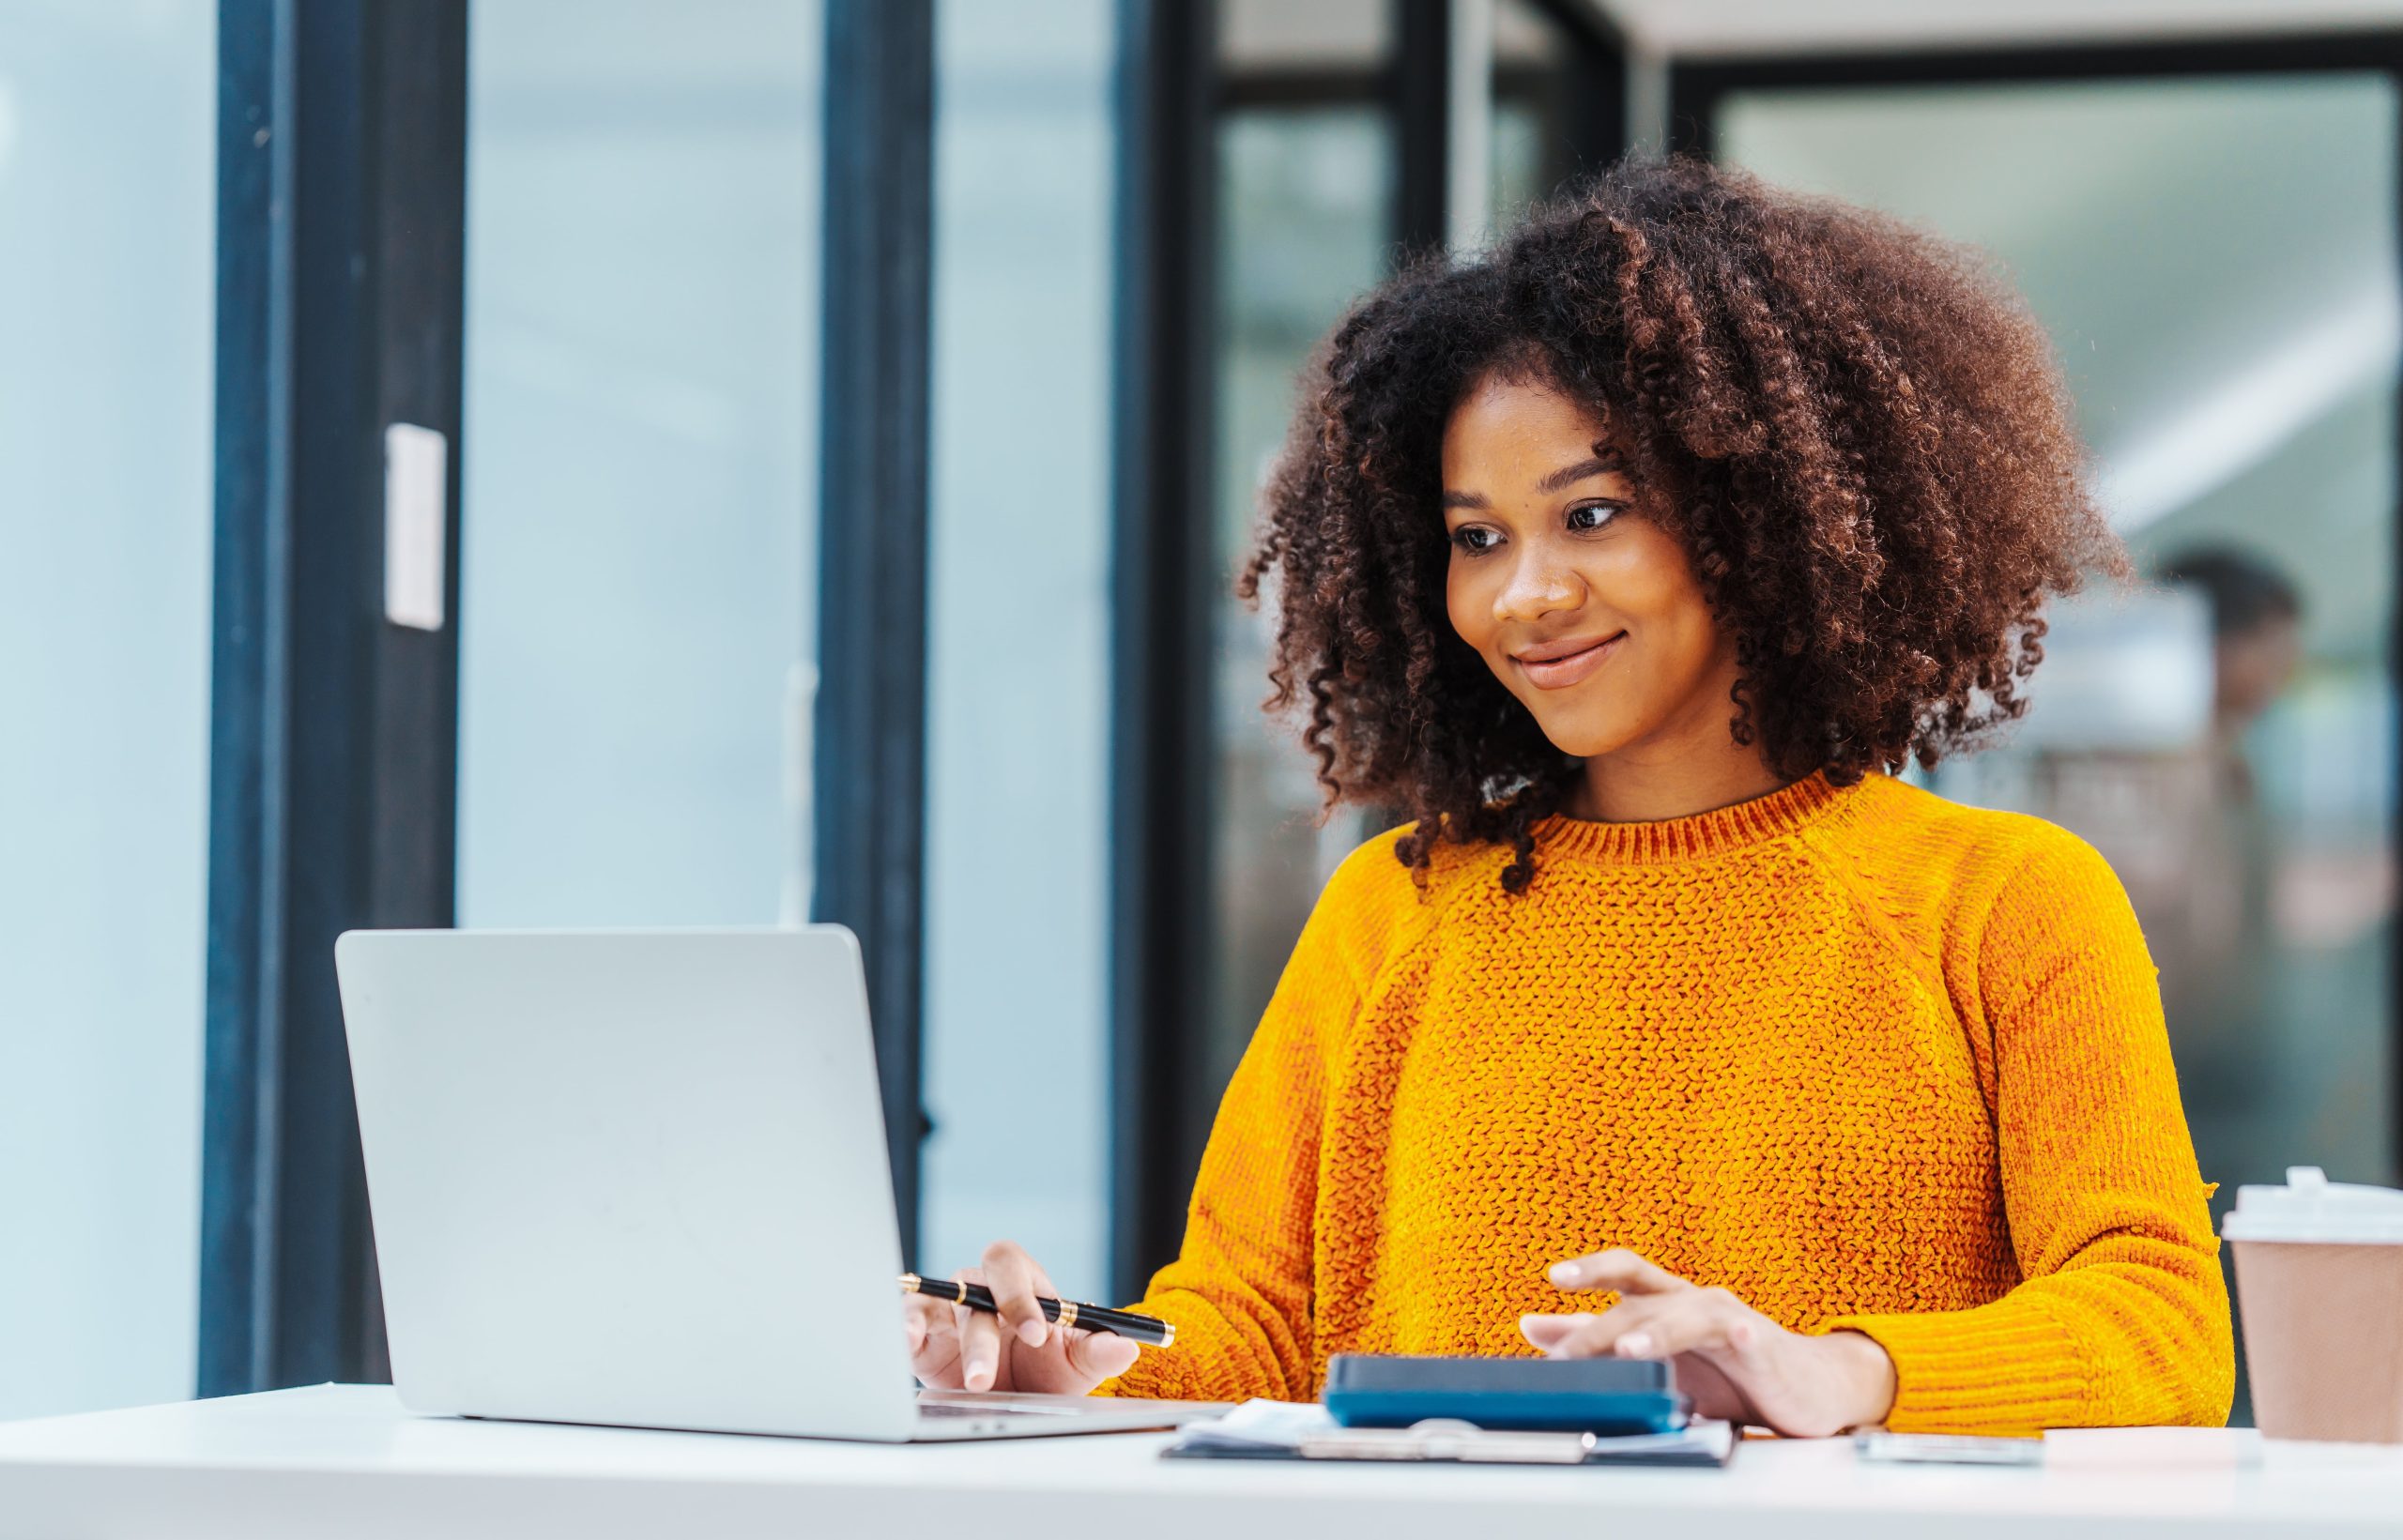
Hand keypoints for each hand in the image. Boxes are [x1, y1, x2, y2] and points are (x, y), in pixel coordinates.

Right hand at [902, 1240, 1141, 1394]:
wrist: (1017, 1397)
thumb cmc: (1045, 1368)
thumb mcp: (1076, 1362)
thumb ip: (1100, 1350)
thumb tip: (1129, 1345)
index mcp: (1021, 1283)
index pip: (1013, 1267)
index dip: (1021, 1296)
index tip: (1037, 1333)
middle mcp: (981, 1289)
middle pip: (974, 1286)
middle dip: (984, 1332)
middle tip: (990, 1374)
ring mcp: (949, 1310)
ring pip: (941, 1308)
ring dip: (949, 1340)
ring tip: (962, 1377)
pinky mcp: (924, 1335)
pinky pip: (909, 1320)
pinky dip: (905, 1328)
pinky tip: (906, 1342)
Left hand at [1519, 1248, 1895, 1437]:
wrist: (1808, 1387)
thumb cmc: (1729, 1371)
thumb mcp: (1654, 1356)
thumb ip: (1594, 1339)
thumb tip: (1533, 1325)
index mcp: (1666, 1301)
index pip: (1623, 1272)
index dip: (1590, 1270)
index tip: (1554, 1277)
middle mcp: (1693, 1301)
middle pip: (1643, 1299)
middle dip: (1603, 1327)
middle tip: (1568, 1354)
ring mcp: (1728, 1319)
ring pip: (1686, 1315)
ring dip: (1656, 1332)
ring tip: (1630, 1349)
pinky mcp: (1761, 1346)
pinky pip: (1746, 1337)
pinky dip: (1738, 1336)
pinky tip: (1735, 1339)